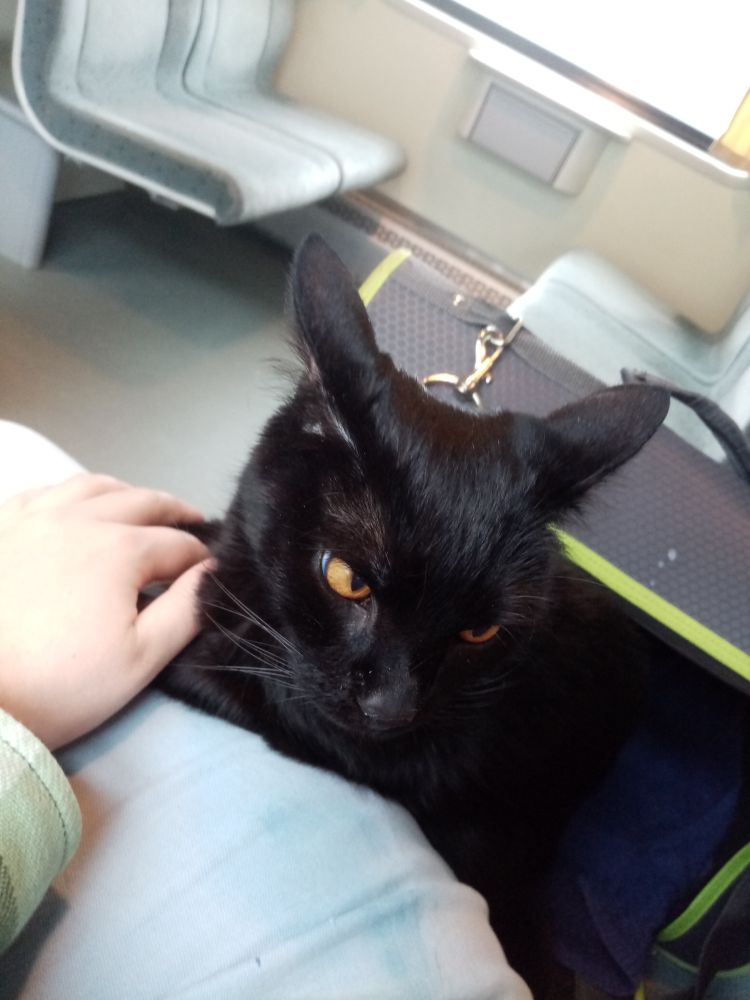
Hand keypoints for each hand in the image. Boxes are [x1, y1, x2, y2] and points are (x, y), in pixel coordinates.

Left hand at [0, 474, 209, 748]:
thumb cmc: (60, 684)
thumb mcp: (141, 659)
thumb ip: (186, 609)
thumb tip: (211, 572)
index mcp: (120, 548)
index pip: (178, 544)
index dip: (201, 557)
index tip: (211, 570)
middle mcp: (78, 519)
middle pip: (141, 501)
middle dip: (174, 512)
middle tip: (194, 523)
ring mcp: (32, 518)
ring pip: (91, 486)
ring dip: (126, 493)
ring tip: (140, 506)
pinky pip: (43, 491)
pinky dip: (72, 493)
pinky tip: (76, 506)